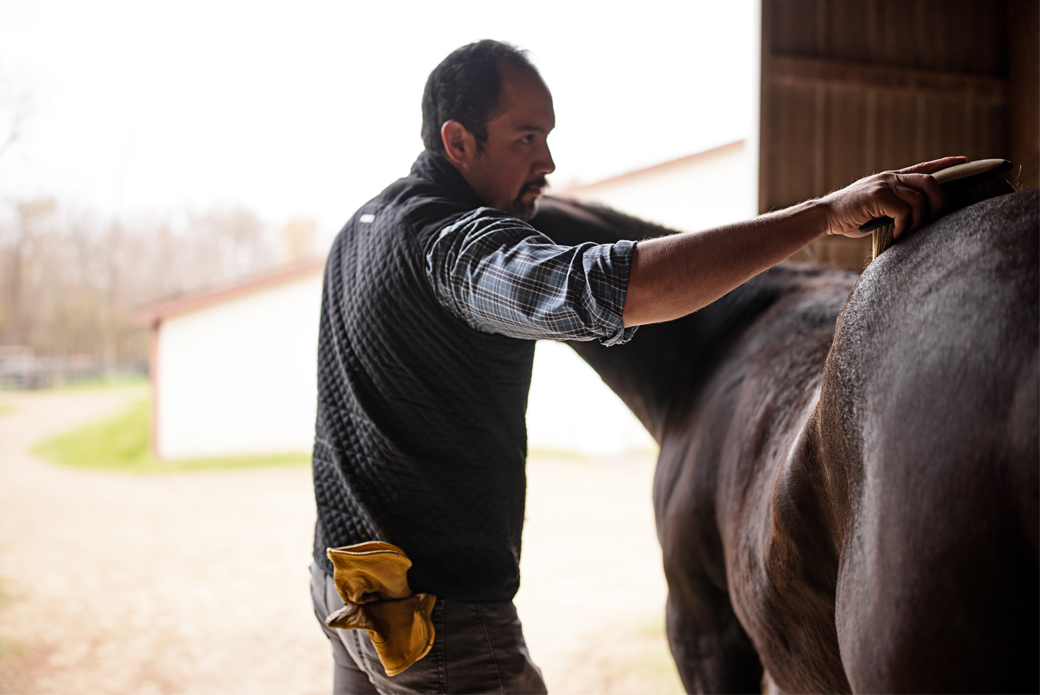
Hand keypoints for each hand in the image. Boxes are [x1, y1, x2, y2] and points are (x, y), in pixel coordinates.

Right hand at [820, 156, 967, 238]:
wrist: (825, 215)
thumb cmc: (850, 217)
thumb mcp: (877, 208)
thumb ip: (896, 205)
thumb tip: (918, 218)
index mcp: (892, 178)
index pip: (925, 167)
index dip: (946, 164)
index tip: (966, 161)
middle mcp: (891, 177)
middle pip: (930, 182)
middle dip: (939, 203)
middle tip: (934, 221)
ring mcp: (885, 184)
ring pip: (920, 200)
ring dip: (919, 221)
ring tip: (908, 233)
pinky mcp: (878, 195)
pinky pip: (905, 211)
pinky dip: (905, 226)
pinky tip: (897, 235)